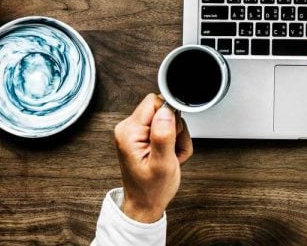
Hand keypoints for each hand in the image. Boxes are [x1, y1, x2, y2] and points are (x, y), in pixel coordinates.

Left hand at [113, 93, 192, 222]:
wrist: (145, 204)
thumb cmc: (151, 190)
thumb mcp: (162, 164)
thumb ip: (164, 135)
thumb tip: (167, 111)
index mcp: (129, 132)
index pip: (155, 102)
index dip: (170, 115)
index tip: (173, 134)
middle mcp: (129, 128)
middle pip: (163, 110)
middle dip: (175, 129)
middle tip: (172, 150)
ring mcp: (136, 133)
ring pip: (168, 120)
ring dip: (177, 138)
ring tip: (171, 156)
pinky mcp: (144, 137)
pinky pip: (167, 129)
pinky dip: (174, 142)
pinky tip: (169, 156)